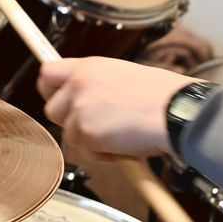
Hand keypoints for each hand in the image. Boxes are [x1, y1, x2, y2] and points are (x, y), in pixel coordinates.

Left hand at [39, 57, 191, 158]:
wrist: (175, 111)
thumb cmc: (160, 95)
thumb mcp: (121, 74)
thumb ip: (95, 83)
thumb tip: (81, 98)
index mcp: (88, 67)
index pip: (47, 72)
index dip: (50, 90)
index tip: (59, 99)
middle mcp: (79, 85)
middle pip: (51, 109)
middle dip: (69, 121)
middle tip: (93, 126)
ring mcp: (80, 110)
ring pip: (70, 134)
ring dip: (90, 140)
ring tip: (119, 134)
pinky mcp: (87, 133)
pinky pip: (86, 151)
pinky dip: (103, 154)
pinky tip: (125, 145)